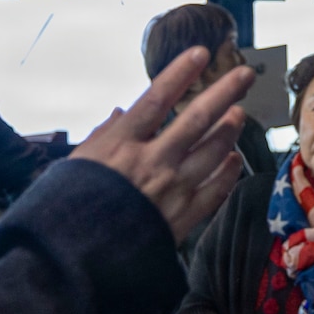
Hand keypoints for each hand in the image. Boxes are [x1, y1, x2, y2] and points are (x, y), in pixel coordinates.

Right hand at [70, 46, 252, 240]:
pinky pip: (214, 192)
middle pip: (196, 120)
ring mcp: (170, 191)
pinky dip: (227, 174)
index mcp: (119, 145)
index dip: (179, 74)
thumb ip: (103, 135)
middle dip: (224, 92)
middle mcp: (150, 163)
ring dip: (229, 130)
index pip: (156, 99)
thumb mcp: (76, 164)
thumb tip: (121, 112)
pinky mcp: (181, 219)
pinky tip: (234, 160)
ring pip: (212, 152)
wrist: (73, 260)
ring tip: (239, 113)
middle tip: (245, 74)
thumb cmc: (68, 210)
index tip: (200, 54)